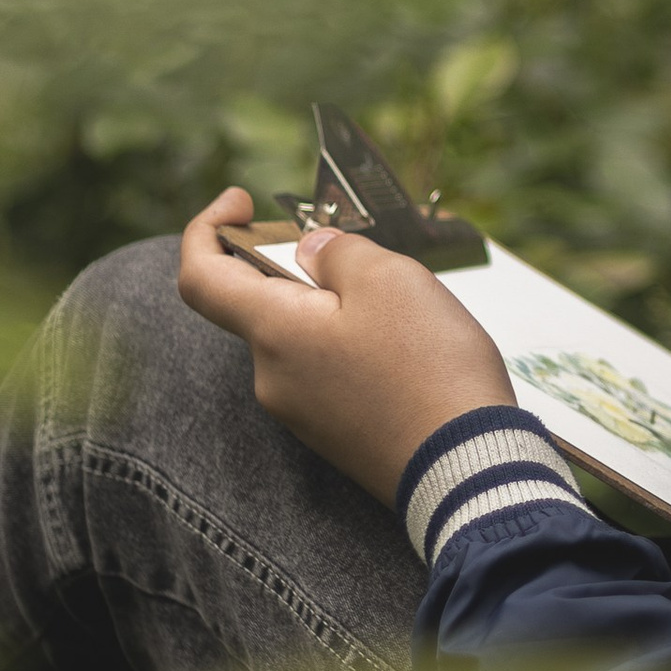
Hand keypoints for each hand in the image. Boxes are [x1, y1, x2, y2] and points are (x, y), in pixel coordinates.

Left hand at [176, 188, 516, 503]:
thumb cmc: (430, 369)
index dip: (207, 229)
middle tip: (368, 259)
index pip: (200, 277)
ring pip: (303, 339)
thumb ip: (337, 252)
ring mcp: (303, 414)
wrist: (470, 468)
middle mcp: (273, 378)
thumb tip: (310, 251)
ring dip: (339, 312)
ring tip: (409, 314)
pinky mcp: (336, 436)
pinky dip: (356, 349)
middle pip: (264, 305)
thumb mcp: (390, 279)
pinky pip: (329, 374)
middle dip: (304, 270)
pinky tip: (412, 353)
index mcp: (274, 332)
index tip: (240, 202)